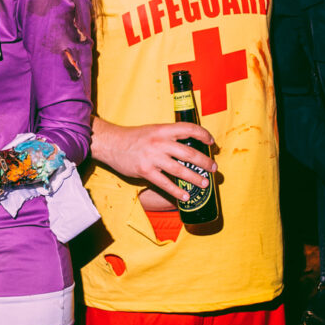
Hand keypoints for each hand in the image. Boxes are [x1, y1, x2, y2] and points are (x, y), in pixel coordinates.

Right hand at [92, 120, 215, 205]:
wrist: (111, 143)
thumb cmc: (133, 138)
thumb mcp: (153, 130)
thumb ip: (168, 137)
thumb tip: (187, 146)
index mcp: (163, 130)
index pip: (189, 128)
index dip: (203, 134)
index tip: (211, 142)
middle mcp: (160, 142)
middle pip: (189, 153)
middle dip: (205, 162)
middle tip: (213, 168)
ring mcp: (153, 157)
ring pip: (180, 169)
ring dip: (195, 178)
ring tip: (204, 183)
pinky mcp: (145, 171)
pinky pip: (165, 183)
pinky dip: (177, 191)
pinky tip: (186, 196)